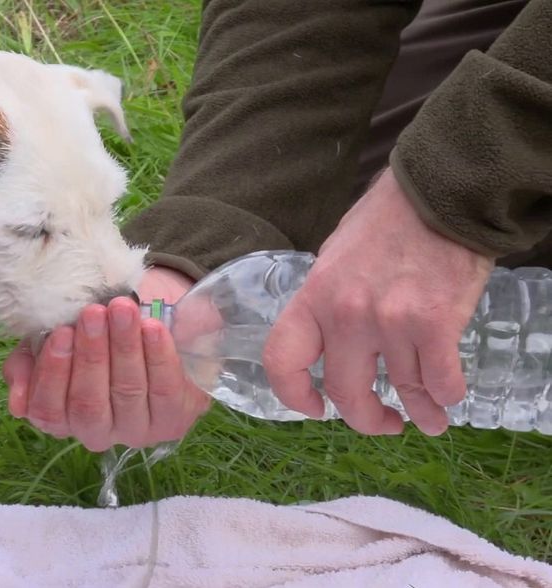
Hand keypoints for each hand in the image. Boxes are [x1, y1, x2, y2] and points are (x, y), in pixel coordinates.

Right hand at [3, 266, 211, 451]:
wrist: (151, 328)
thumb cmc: (95, 336)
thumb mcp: (55, 344)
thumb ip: (28, 365)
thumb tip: (17, 403)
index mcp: (61, 418)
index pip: (49, 410)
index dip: (53, 374)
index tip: (61, 332)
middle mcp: (97, 433)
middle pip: (89, 404)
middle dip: (91, 356)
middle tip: (93, 314)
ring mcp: (136, 430)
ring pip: (127, 392)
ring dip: (124, 348)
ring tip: (121, 310)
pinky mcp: (173, 420)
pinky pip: (164, 389)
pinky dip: (158, 356)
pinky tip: (152, 328)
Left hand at [263, 168, 493, 435]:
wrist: (439, 195)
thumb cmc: (386, 223)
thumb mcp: (334, 260)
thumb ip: (327, 304)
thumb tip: (329, 342)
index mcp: (313, 298)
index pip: (283, 361)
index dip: (294, 396)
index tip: (315, 408)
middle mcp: (345, 316)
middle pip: (345, 393)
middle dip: (365, 419)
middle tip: (383, 422)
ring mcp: (390, 322)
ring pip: (401, 391)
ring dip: (419, 413)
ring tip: (429, 419)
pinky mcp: (435, 324)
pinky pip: (438, 381)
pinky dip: (445, 395)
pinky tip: (448, 395)